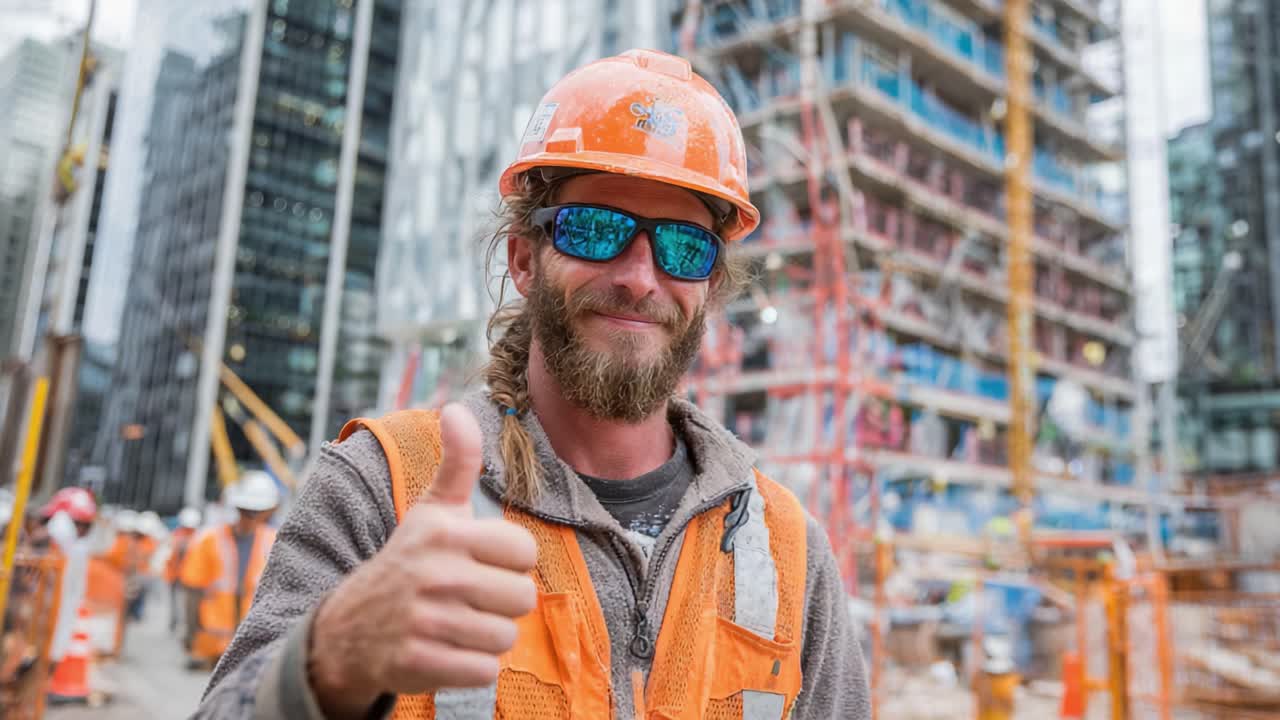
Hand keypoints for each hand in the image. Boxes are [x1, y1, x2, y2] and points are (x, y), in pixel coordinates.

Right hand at [309, 404, 537, 717]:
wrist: (348, 629)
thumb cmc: (407, 562)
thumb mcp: (430, 511)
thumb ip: (456, 463)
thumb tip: (458, 408)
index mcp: (445, 533)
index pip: (524, 552)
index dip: (510, 563)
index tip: (482, 563)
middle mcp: (435, 574)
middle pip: (521, 598)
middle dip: (500, 603)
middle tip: (468, 598)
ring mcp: (425, 620)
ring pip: (504, 636)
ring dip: (486, 637)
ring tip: (457, 624)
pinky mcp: (419, 663)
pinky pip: (484, 672)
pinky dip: (471, 667)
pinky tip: (446, 650)